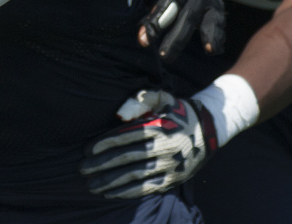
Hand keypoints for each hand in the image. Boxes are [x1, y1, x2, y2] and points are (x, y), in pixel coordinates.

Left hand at [80, 90, 216, 198]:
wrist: (209, 129)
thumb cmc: (177, 111)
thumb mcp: (163, 98)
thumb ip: (142, 100)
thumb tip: (120, 114)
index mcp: (158, 127)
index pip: (125, 137)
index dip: (104, 144)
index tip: (87, 150)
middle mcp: (163, 148)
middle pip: (126, 158)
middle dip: (101, 164)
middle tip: (82, 168)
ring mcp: (169, 166)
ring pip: (134, 176)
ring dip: (110, 181)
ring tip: (91, 184)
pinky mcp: (173, 179)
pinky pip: (147, 188)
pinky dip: (128, 192)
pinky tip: (111, 192)